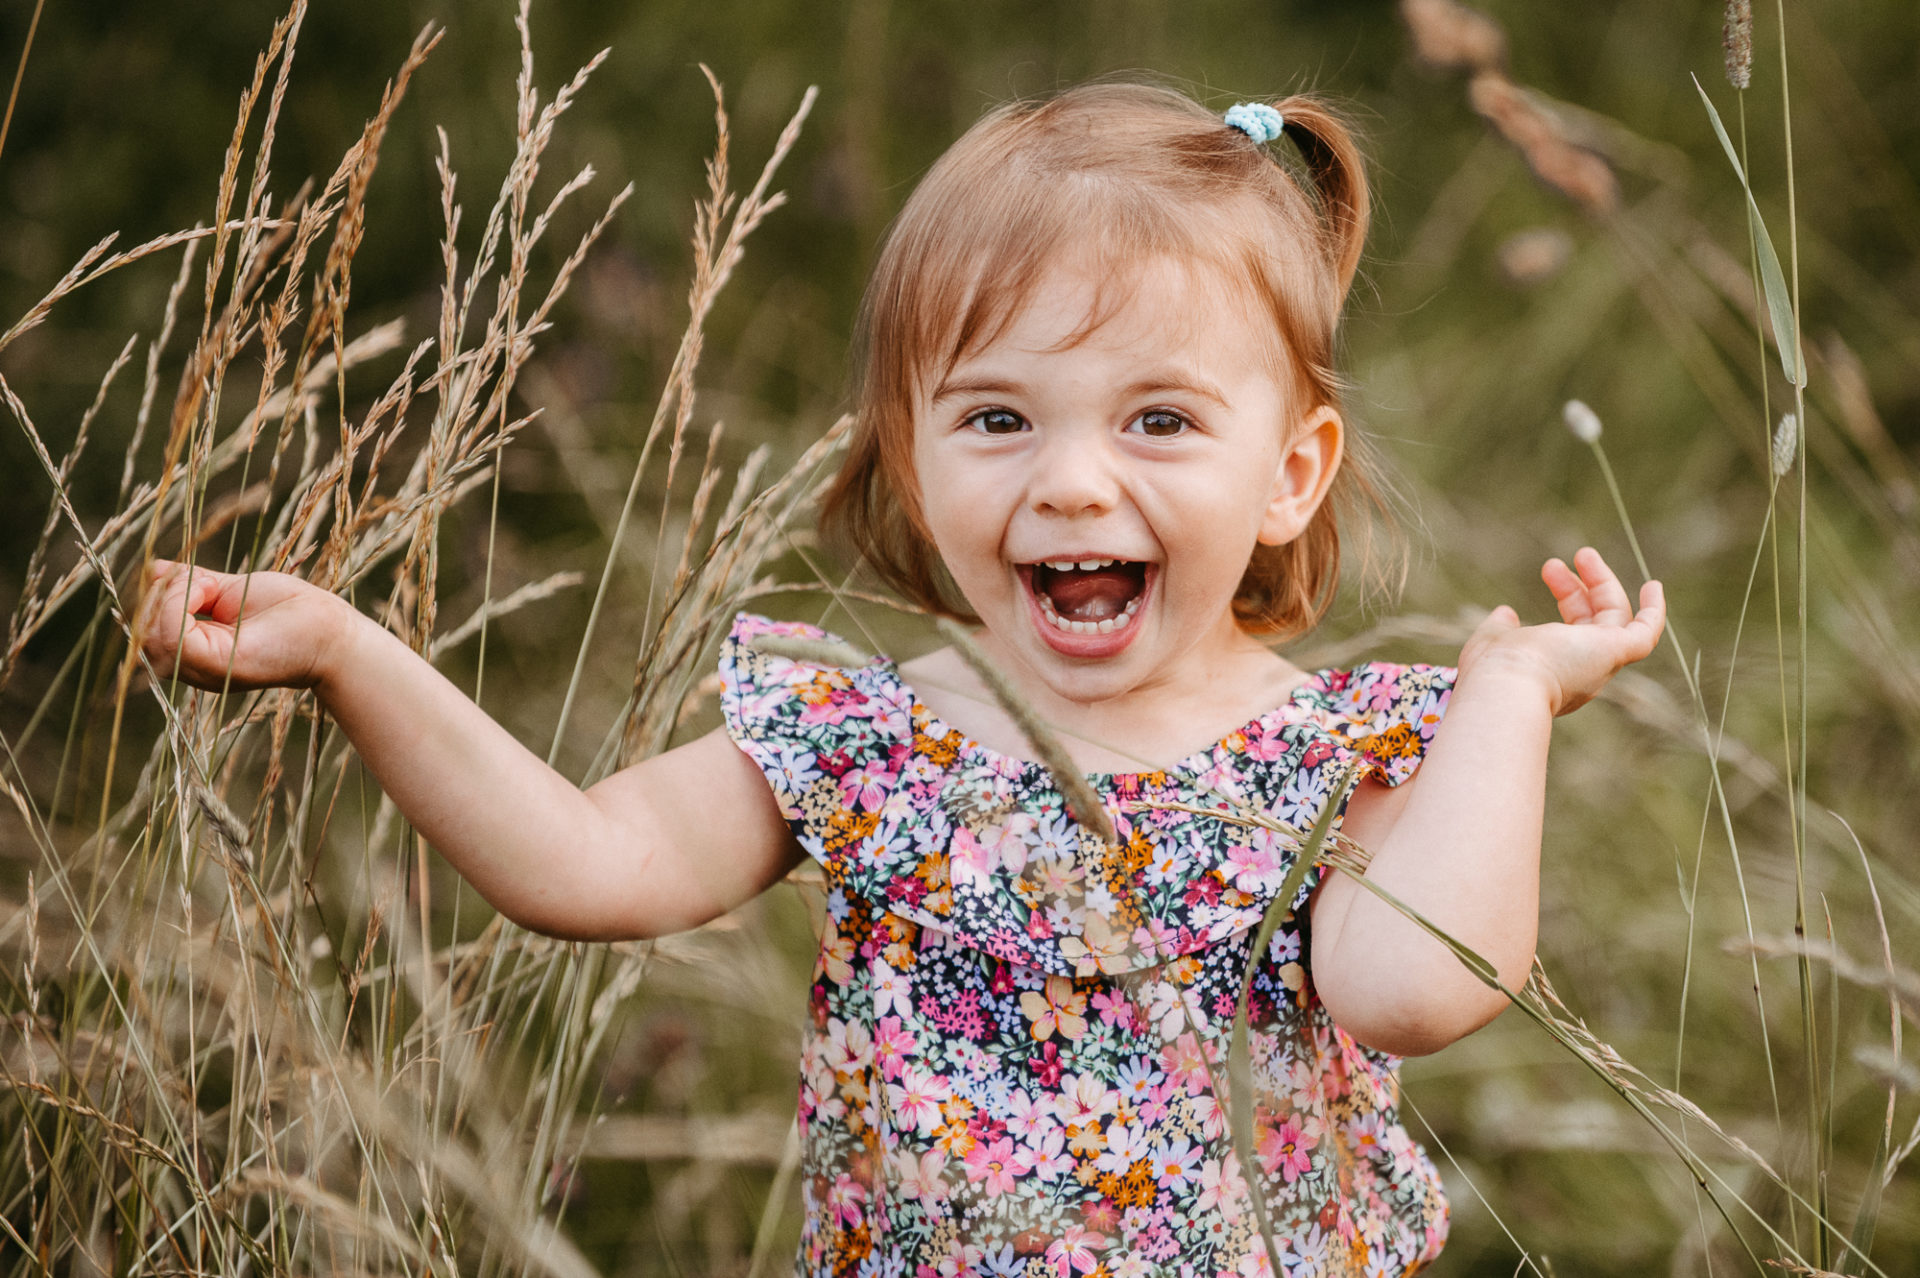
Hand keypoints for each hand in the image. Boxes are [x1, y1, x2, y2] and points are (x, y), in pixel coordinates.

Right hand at [140, 560, 354, 692]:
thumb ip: (192, 584)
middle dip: (162, 595)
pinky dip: (179, 603)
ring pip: (151, 635)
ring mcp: (204, 670)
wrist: (332, 631)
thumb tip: (153, 570)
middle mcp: (195, 666)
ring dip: (171, 596)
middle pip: (143, 633)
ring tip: (208, 584)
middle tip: (204, 579)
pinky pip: (172, 636)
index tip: (197, 577)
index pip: (147, 627)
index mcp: (196, 650)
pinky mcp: (217, 665)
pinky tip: (209, 590)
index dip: (157, 595)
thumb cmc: (291, 611)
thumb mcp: (230, 589)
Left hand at [1459, 546, 1664, 715]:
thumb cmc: (1494, 667)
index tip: (1553, 569)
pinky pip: (1645, 635)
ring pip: (1614, 620)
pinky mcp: (1615, 652)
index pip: (1572, 629)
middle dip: (1580, 587)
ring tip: (1583, 552)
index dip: (1567, 596)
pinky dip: (1654, 611)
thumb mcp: (1492, 640)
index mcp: (1554, 670)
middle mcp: (1581, 671)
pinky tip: (1654, 585)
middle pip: (1593, 622)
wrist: (1506, 685)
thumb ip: (1500, 627)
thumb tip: (1506, 612)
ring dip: (1601, 583)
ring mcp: (1599, 662)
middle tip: (1557, 561)